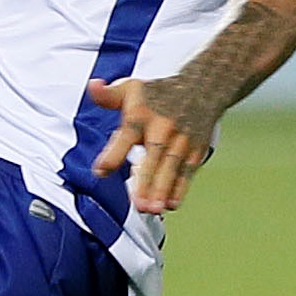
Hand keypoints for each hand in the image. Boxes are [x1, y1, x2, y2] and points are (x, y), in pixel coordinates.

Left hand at [87, 74, 222, 215]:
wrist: (203, 87)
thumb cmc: (160, 93)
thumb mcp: (131, 88)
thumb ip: (108, 96)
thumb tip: (92, 87)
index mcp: (142, 114)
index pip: (126, 134)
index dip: (113, 153)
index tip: (100, 171)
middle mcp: (163, 127)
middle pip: (154, 156)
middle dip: (146, 181)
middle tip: (138, 204)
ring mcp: (182, 140)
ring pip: (172, 167)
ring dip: (163, 190)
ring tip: (152, 209)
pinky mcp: (195, 150)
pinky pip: (187, 172)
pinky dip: (180, 189)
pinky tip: (172, 204)